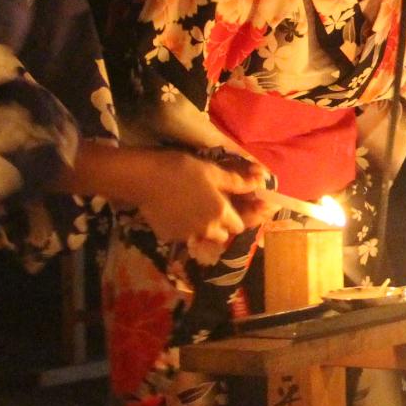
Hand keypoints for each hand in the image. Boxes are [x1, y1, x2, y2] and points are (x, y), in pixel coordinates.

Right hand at [130, 150, 270, 263]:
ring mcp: (187, 235)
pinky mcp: (170, 237)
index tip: (235, 207)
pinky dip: (185, 227)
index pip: (240, 224)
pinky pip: (185, 235)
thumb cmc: (181, 169)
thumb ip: (237, 182)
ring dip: (205, 228)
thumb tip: (261, 182)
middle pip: (223, 234)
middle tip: (214, 206)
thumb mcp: (213, 172)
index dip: (240, 216)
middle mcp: (207, 229)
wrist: (144, 179)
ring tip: (197, 210)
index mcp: (221, 213)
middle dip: (223, 223)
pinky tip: (178, 211)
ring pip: (204, 236)